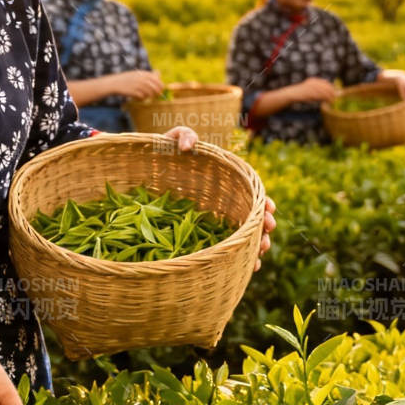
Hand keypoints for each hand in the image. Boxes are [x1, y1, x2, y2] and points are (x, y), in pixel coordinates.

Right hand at [116, 70, 166, 100]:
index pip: (157, 80)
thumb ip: (147, 74)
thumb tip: (159, 74)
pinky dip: (141, 99)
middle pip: (155, 88)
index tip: (160, 90)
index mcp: (143, 73)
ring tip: (143, 96)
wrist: (114, 83)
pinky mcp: (134, 92)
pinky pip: (142, 97)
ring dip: (148, 96)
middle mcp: (142, 79)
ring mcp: (138, 86)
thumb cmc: (126, 79)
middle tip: (155, 96)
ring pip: (150, 94)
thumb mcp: (137, 73)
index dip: (160, 86)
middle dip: (157, 93)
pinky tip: (137, 97)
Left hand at [161, 128, 274, 267]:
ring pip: (239, 237)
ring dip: (254, 247)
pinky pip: (220, 251)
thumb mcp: (168, 142)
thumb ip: (182, 135)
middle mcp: (219, 204)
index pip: (249, 192)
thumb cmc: (154, 158)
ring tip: (259, 256)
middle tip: (266, 237)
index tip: (270, 209)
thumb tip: (189, 147)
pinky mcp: (196, 238)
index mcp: (221, 182)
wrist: (134, 179)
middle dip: (262, 228)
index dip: (262, 201)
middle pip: (248, 217)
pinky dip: (237, 260)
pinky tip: (249, 269)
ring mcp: (209, 223)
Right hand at [293, 78, 338, 104]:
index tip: (335, 94)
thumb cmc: (301, 93)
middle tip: (335, 98)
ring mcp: (311, 87)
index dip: (332, 88)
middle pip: (326, 87)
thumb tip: (327, 94)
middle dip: (332, 93)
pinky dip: (324, 99)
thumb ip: (318, 90)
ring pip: (323, 92)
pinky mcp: (309, 92)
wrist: (291, 94)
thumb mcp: (310, 90)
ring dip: (329, 97)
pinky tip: (326, 102)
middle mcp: (313, 83)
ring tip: (332, 101)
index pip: (326, 83)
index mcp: (313, 80)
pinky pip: (319, 96)